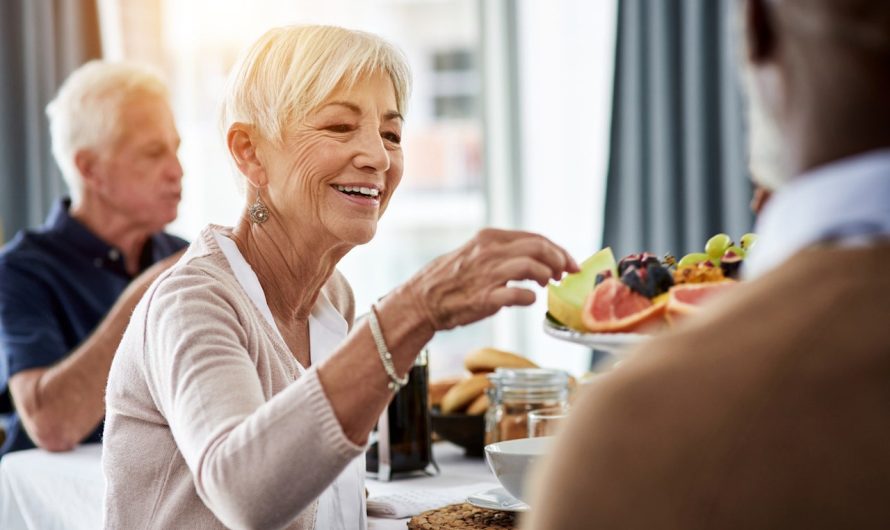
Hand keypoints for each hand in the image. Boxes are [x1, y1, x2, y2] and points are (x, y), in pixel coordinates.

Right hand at [403, 229, 578, 330]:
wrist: (421, 301)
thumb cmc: (450, 280)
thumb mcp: (476, 254)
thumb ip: (503, 253)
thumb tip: (537, 259)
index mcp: (489, 238)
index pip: (535, 238)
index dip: (558, 250)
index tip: (569, 263)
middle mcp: (490, 252)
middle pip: (539, 247)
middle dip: (560, 260)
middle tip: (566, 274)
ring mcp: (487, 274)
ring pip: (532, 266)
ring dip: (547, 276)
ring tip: (547, 286)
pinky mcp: (485, 298)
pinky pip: (519, 294)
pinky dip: (530, 297)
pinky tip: (529, 299)